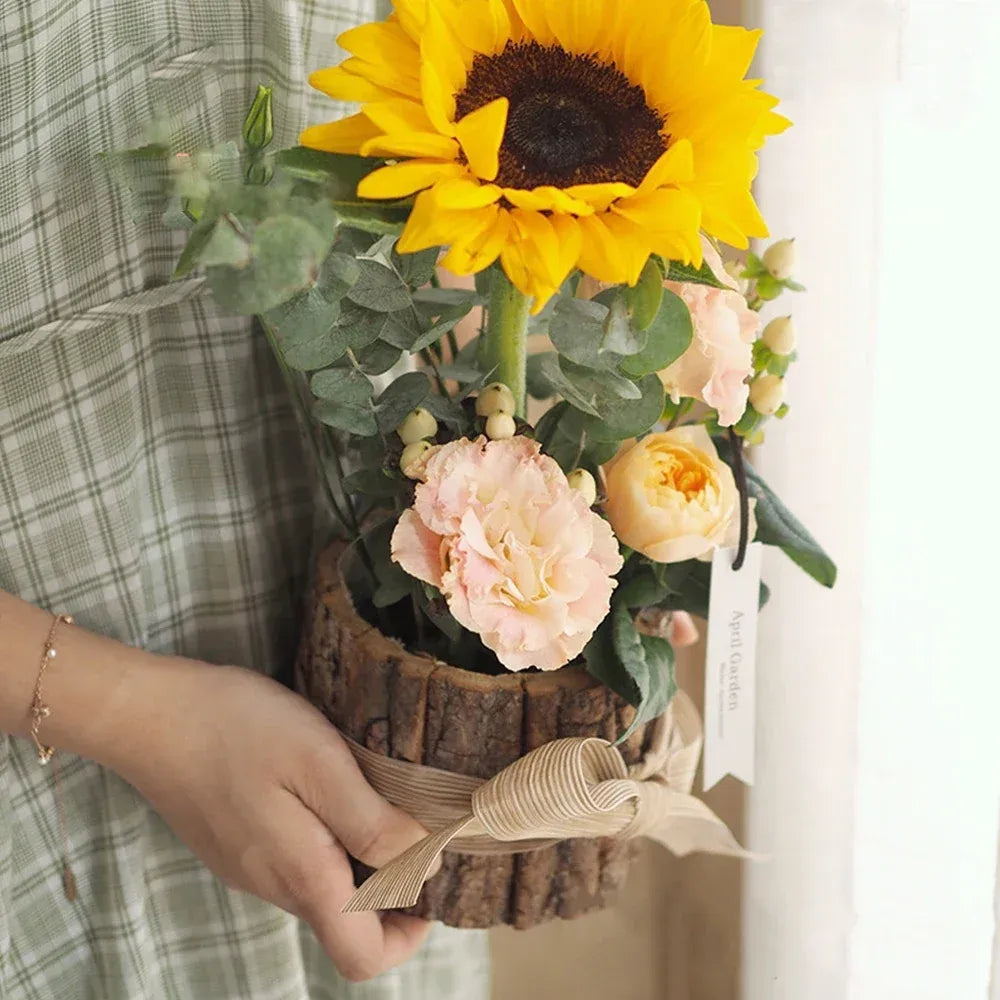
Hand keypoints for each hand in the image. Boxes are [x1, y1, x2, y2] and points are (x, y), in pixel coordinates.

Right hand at [105, 657, 431, 982]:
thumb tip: (424, 863)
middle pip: (347, 922)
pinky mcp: (235, 843)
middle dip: (391, 886)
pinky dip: (326, 838)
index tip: (428, 877)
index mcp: (303, 876)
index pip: (363, 957)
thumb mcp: (319, 764)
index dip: (408, 934)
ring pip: (321, 888)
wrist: (150, 713)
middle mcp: (275, 886)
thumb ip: (371, 823)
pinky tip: (328, 785)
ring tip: (376, 793)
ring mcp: (250, 867)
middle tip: (411, 819)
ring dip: (359, 857)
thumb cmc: (238, 729)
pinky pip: (294, 861)